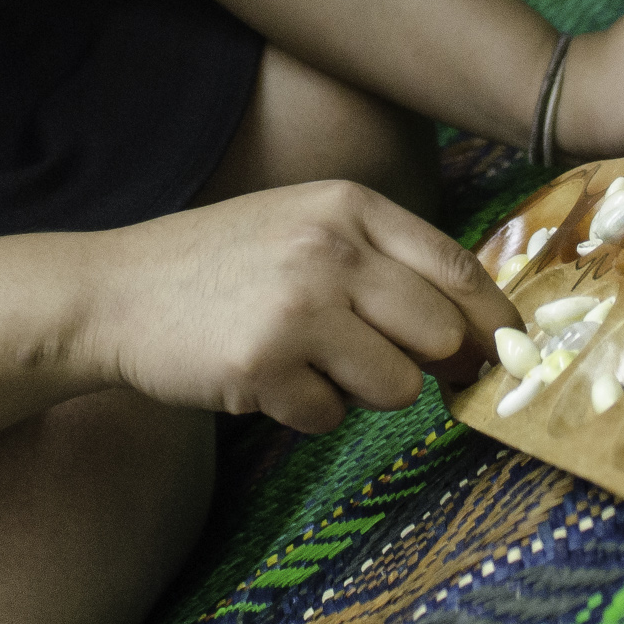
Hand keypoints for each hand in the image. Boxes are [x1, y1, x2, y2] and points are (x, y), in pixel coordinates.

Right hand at [75, 181, 521, 433]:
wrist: (114, 292)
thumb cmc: (220, 265)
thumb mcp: (304, 227)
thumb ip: (383, 261)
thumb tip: (475, 331)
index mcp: (349, 206)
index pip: (459, 267)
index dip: (497, 321)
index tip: (509, 356)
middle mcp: (330, 248)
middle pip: (441, 333)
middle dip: (426, 364)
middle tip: (382, 364)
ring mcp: (297, 306)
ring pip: (398, 386)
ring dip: (364, 392)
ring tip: (309, 363)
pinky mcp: (263, 364)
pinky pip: (330, 417)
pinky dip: (307, 411)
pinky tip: (265, 378)